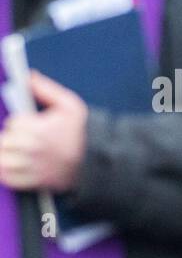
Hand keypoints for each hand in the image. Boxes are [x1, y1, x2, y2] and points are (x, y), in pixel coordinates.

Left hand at [0, 72, 89, 192]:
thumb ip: (46, 89)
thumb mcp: (71, 106)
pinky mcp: (34, 181)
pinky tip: (13, 165)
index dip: (19, 123)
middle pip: (4, 142)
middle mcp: (31, 149)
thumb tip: (28, 77)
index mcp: (38, 129)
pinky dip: (7, 173)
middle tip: (22, 139)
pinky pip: (8, 179)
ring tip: (15, 151)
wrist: (97, 163)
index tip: (29, 125)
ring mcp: (32, 167)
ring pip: (2, 160)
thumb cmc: (83, 134)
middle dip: (10, 139)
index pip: (13, 123)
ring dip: (6, 155)